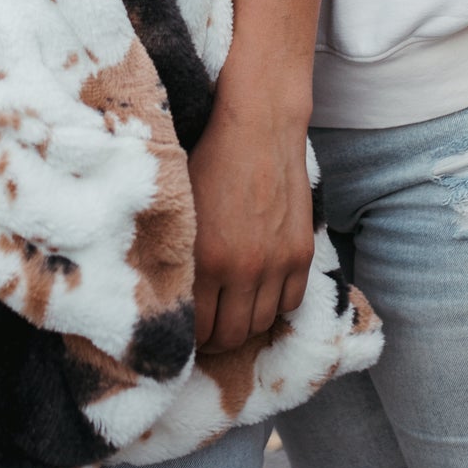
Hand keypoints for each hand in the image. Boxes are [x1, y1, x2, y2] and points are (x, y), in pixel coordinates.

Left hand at [188, 100, 315, 352]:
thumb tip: (166, 294)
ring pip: (261, 324)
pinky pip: (290, 303)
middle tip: (207, 334)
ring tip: (232, 316)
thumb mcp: (181, 207)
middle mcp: (242, 267)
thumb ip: (176, 253)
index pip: (196, 326)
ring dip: (245, 326)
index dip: (189, 337)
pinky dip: (275, 307)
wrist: (258, 125)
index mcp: (205, 258)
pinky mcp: (301, 252)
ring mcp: (276, 262)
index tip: (185, 334)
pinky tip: (260, 296)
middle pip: (230, 335)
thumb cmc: (210, 159)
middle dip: (215, 341)